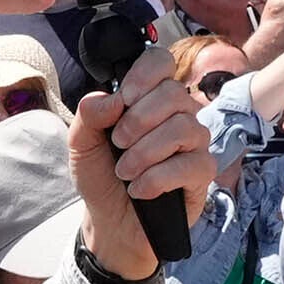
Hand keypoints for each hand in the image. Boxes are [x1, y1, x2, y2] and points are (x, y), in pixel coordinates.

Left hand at [68, 46, 212, 276]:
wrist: (110, 221)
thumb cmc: (102, 176)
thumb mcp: (81, 143)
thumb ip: (89, 114)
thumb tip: (113, 99)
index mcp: (149, 99)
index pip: (161, 61)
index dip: (145, 75)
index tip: (125, 100)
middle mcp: (177, 114)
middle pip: (174, 94)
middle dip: (139, 120)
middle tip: (118, 143)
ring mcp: (194, 143)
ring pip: (184, 128)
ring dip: (145, 152)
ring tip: (125, 172)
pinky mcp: (202, 172)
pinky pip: (190, 164)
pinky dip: (157, 178)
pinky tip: (140, 190)